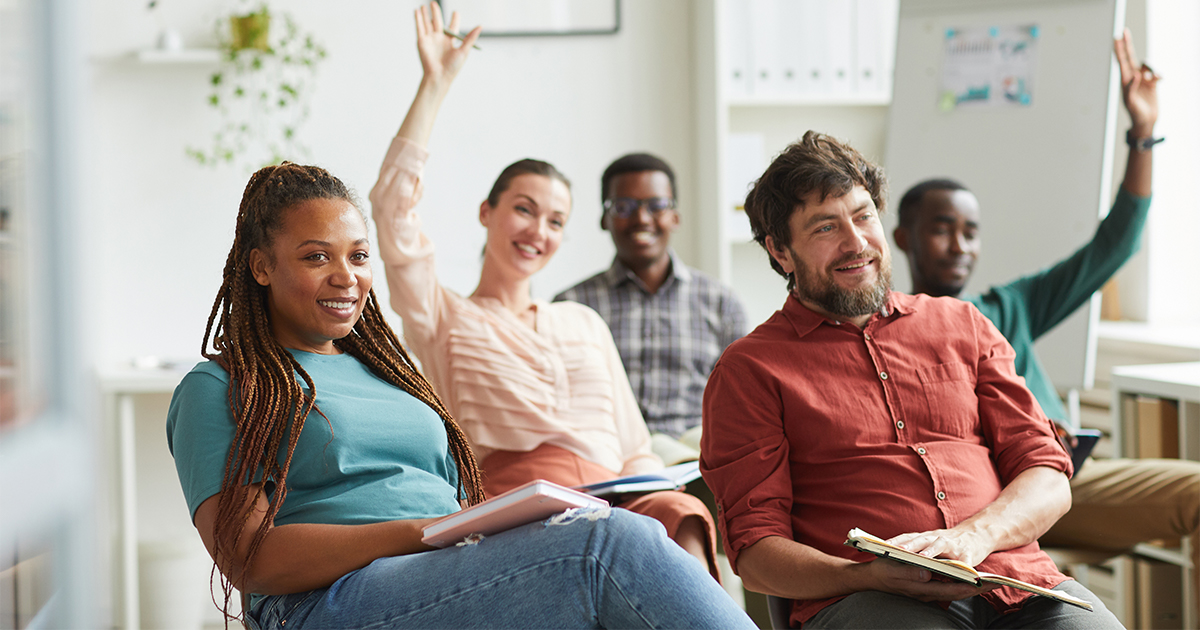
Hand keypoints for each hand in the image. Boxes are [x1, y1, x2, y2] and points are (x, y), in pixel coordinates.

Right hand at [414, 2, 480, 87]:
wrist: (439, 77)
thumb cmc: (453, 67)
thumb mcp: (464, 51)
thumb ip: (471, 37)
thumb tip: (480, 26)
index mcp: (450, 41)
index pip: (452, 27)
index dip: (454, 19)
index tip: (456, 13)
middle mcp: (440, 39)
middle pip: (438, 22)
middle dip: (436, 12)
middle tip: (434, 3)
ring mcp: (430, 40)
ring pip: (427, 23)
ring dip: (426, 14)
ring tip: (425, 5)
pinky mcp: (422, 41)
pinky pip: (419, 28)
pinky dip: (418, 19)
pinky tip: (417, 11)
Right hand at [863, 557, 995, 602]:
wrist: (872, 578)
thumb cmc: (882, 572)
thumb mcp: (892, 570)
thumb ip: (910, 574)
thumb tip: (927, 575)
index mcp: (921, 588)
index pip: (951, 589)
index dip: (968, 586)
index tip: (985, 584)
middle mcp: (927, 592)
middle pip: (957, 591)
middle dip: (977, 588)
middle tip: (996, 583)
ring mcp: (927, 590)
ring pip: (954, 589)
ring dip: (970, 586)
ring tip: (988, 581)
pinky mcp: (926, 586)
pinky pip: (946, 586)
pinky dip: (959, 584)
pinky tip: (967, 580)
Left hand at [887, 528, 992, 567]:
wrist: (977, 535)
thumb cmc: (949, 543)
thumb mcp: (930, 542)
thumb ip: (916, 547)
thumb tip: (893, 552)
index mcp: (926, 537)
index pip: (907, 537)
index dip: (896, 541)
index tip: (881, 545)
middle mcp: (937, 538)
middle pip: (920, 539)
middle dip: (909, 545)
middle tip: (897, 550)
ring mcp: (953, 544)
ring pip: (940, 544)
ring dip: (931, 550)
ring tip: (923, 558)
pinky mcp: (968, 553)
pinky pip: (964, 559)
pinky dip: (962, 564)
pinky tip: (957, 569)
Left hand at [1114, 28, 1158, 134]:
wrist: (1145, 122)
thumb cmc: (1135, 114)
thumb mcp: (1131, 102)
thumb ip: (1131, 88)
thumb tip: (1135, 75)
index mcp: (1125, 81)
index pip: (1121, 62)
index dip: (1119, 50)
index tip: (1117, 38)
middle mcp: (1132, 78)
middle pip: (1130, 57)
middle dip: (1128, 44)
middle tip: (1124, 31)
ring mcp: (1142, 80)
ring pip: (1146, 65)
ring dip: (1151, 68)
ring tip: (1153, 78)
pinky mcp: (1151, 83)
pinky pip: (1156, 73)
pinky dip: (1158, 74)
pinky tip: (1159, 80)